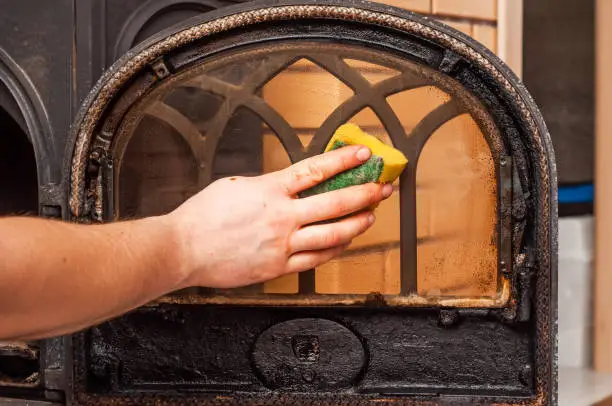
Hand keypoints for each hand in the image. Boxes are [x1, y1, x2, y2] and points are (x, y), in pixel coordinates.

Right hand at [169, 145, 392, 288]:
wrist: (184, 249)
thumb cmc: (204, 216)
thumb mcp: (236, 186)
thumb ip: (268, 186)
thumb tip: (289, 186)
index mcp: (270, 190)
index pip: (315, 170)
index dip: (343, 161)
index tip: (363, 154)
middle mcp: (281, 217)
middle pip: (333, 203)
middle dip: (363, 194)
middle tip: (381, 189)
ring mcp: (282, 244)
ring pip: (331, 234)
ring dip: (356, 224)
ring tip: (370, 216)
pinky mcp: (278, 267)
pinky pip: (315, 259)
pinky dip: (334, 250)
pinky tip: (345, 243)